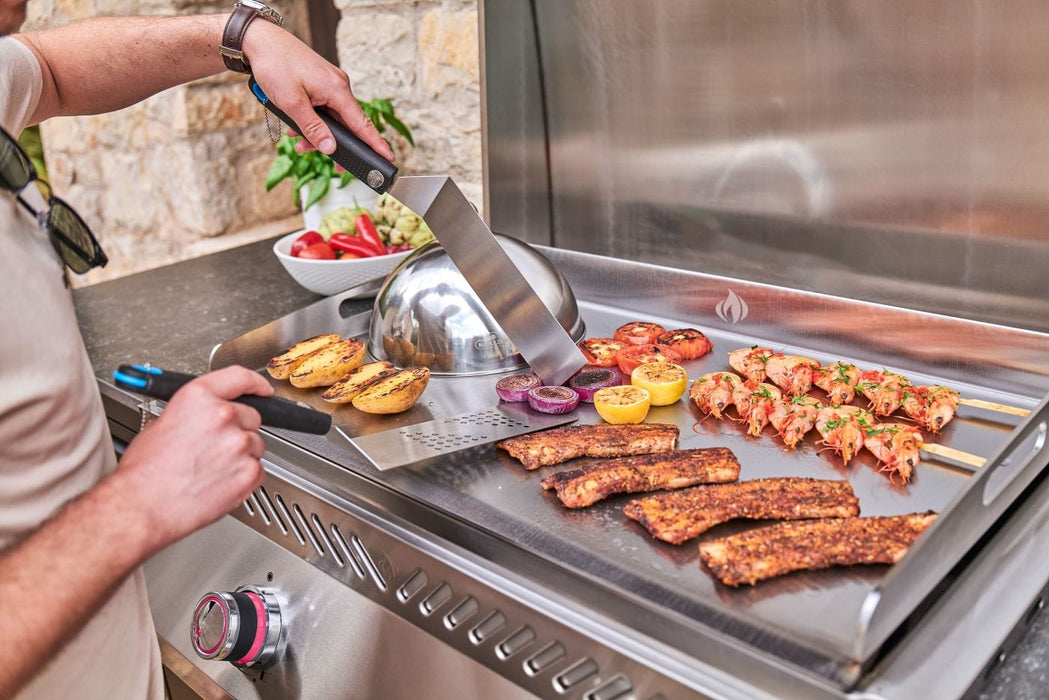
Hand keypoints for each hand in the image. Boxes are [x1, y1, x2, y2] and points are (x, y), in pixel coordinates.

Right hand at [111, 366, 273, 548]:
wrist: (143, 505)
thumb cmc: (145, 471)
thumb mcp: (163, 423)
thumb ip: (195, 412)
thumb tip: (208, 414)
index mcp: (199, 398)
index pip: (239, 378)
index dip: (255, 384)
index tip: (262, 389)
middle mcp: (223, 416)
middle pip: (251, 417)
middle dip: (237, 431)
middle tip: (214, 449)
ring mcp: (239, 444)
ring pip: (255, 445)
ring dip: (241, 455)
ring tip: (211, 469)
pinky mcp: (249, 471)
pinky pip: (257, 470)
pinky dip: (244, 477)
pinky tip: (219, 483)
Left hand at [242, 20, 393, 160]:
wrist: (261, 40)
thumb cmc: (275, 65)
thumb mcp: (292, 103)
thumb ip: (313, 128)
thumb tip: (330, 148)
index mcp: (337, 89)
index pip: (362, 124)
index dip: (375, 144)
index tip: (388, 158)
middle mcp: (338, 86)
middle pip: (346, 125)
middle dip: (333, 143)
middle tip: (328, 162)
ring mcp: (330, 84)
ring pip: (332, 118)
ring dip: (316, 132)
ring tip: (297, 140)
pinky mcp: (321, 83)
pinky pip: (323, 108)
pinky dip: (312, 120)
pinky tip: (295, 125)